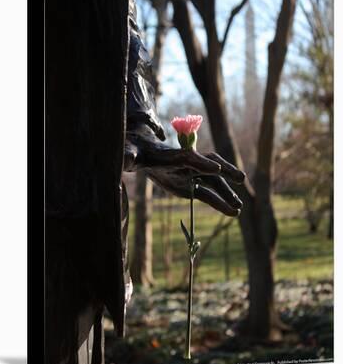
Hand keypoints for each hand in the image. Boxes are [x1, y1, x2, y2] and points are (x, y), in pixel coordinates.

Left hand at [124, 126, 244, 216]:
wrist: (143, 151)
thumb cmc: (135, 151)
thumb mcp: (130, 153)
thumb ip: (128, 156)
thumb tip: (125, 159)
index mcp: (170, 155)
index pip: (188, 157)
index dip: (201, 163)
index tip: (216, 168)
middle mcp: (185, 162)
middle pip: (208, 165)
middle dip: (225, 171)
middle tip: (240, 178)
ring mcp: (191, 173)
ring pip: (213, 181)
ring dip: (227, 192)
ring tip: (239, 206)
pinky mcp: (191, 184)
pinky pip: (208, 194)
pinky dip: (220, 202)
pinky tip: (233, 212)